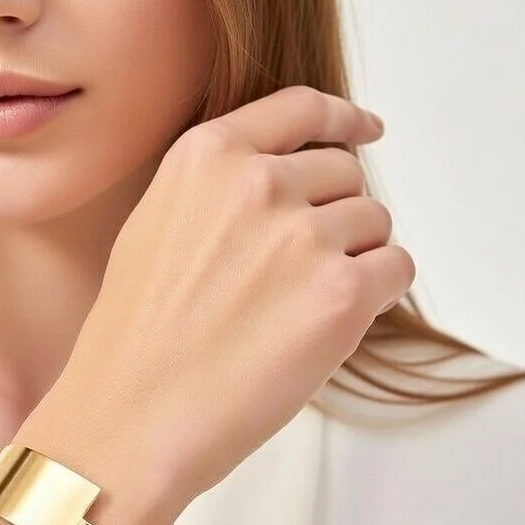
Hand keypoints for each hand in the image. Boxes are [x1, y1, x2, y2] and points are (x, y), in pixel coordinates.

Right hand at [57, 86, 414, 516]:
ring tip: (292, 307)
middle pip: (345, 173)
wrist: (129, 416)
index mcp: (205, 156)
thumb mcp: (155, 225)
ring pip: (374, 222)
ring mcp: (301, 235)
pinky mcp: (340, 293)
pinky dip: (374, 295)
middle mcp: (256, 181)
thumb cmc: (134, 337)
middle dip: (333, 215)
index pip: (300, 108)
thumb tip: (290, 181)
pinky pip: (396, 268)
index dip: (342, 119)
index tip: (366, 129)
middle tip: (292, 272)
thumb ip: (219, 188)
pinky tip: (321, 326)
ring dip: (352, 258)